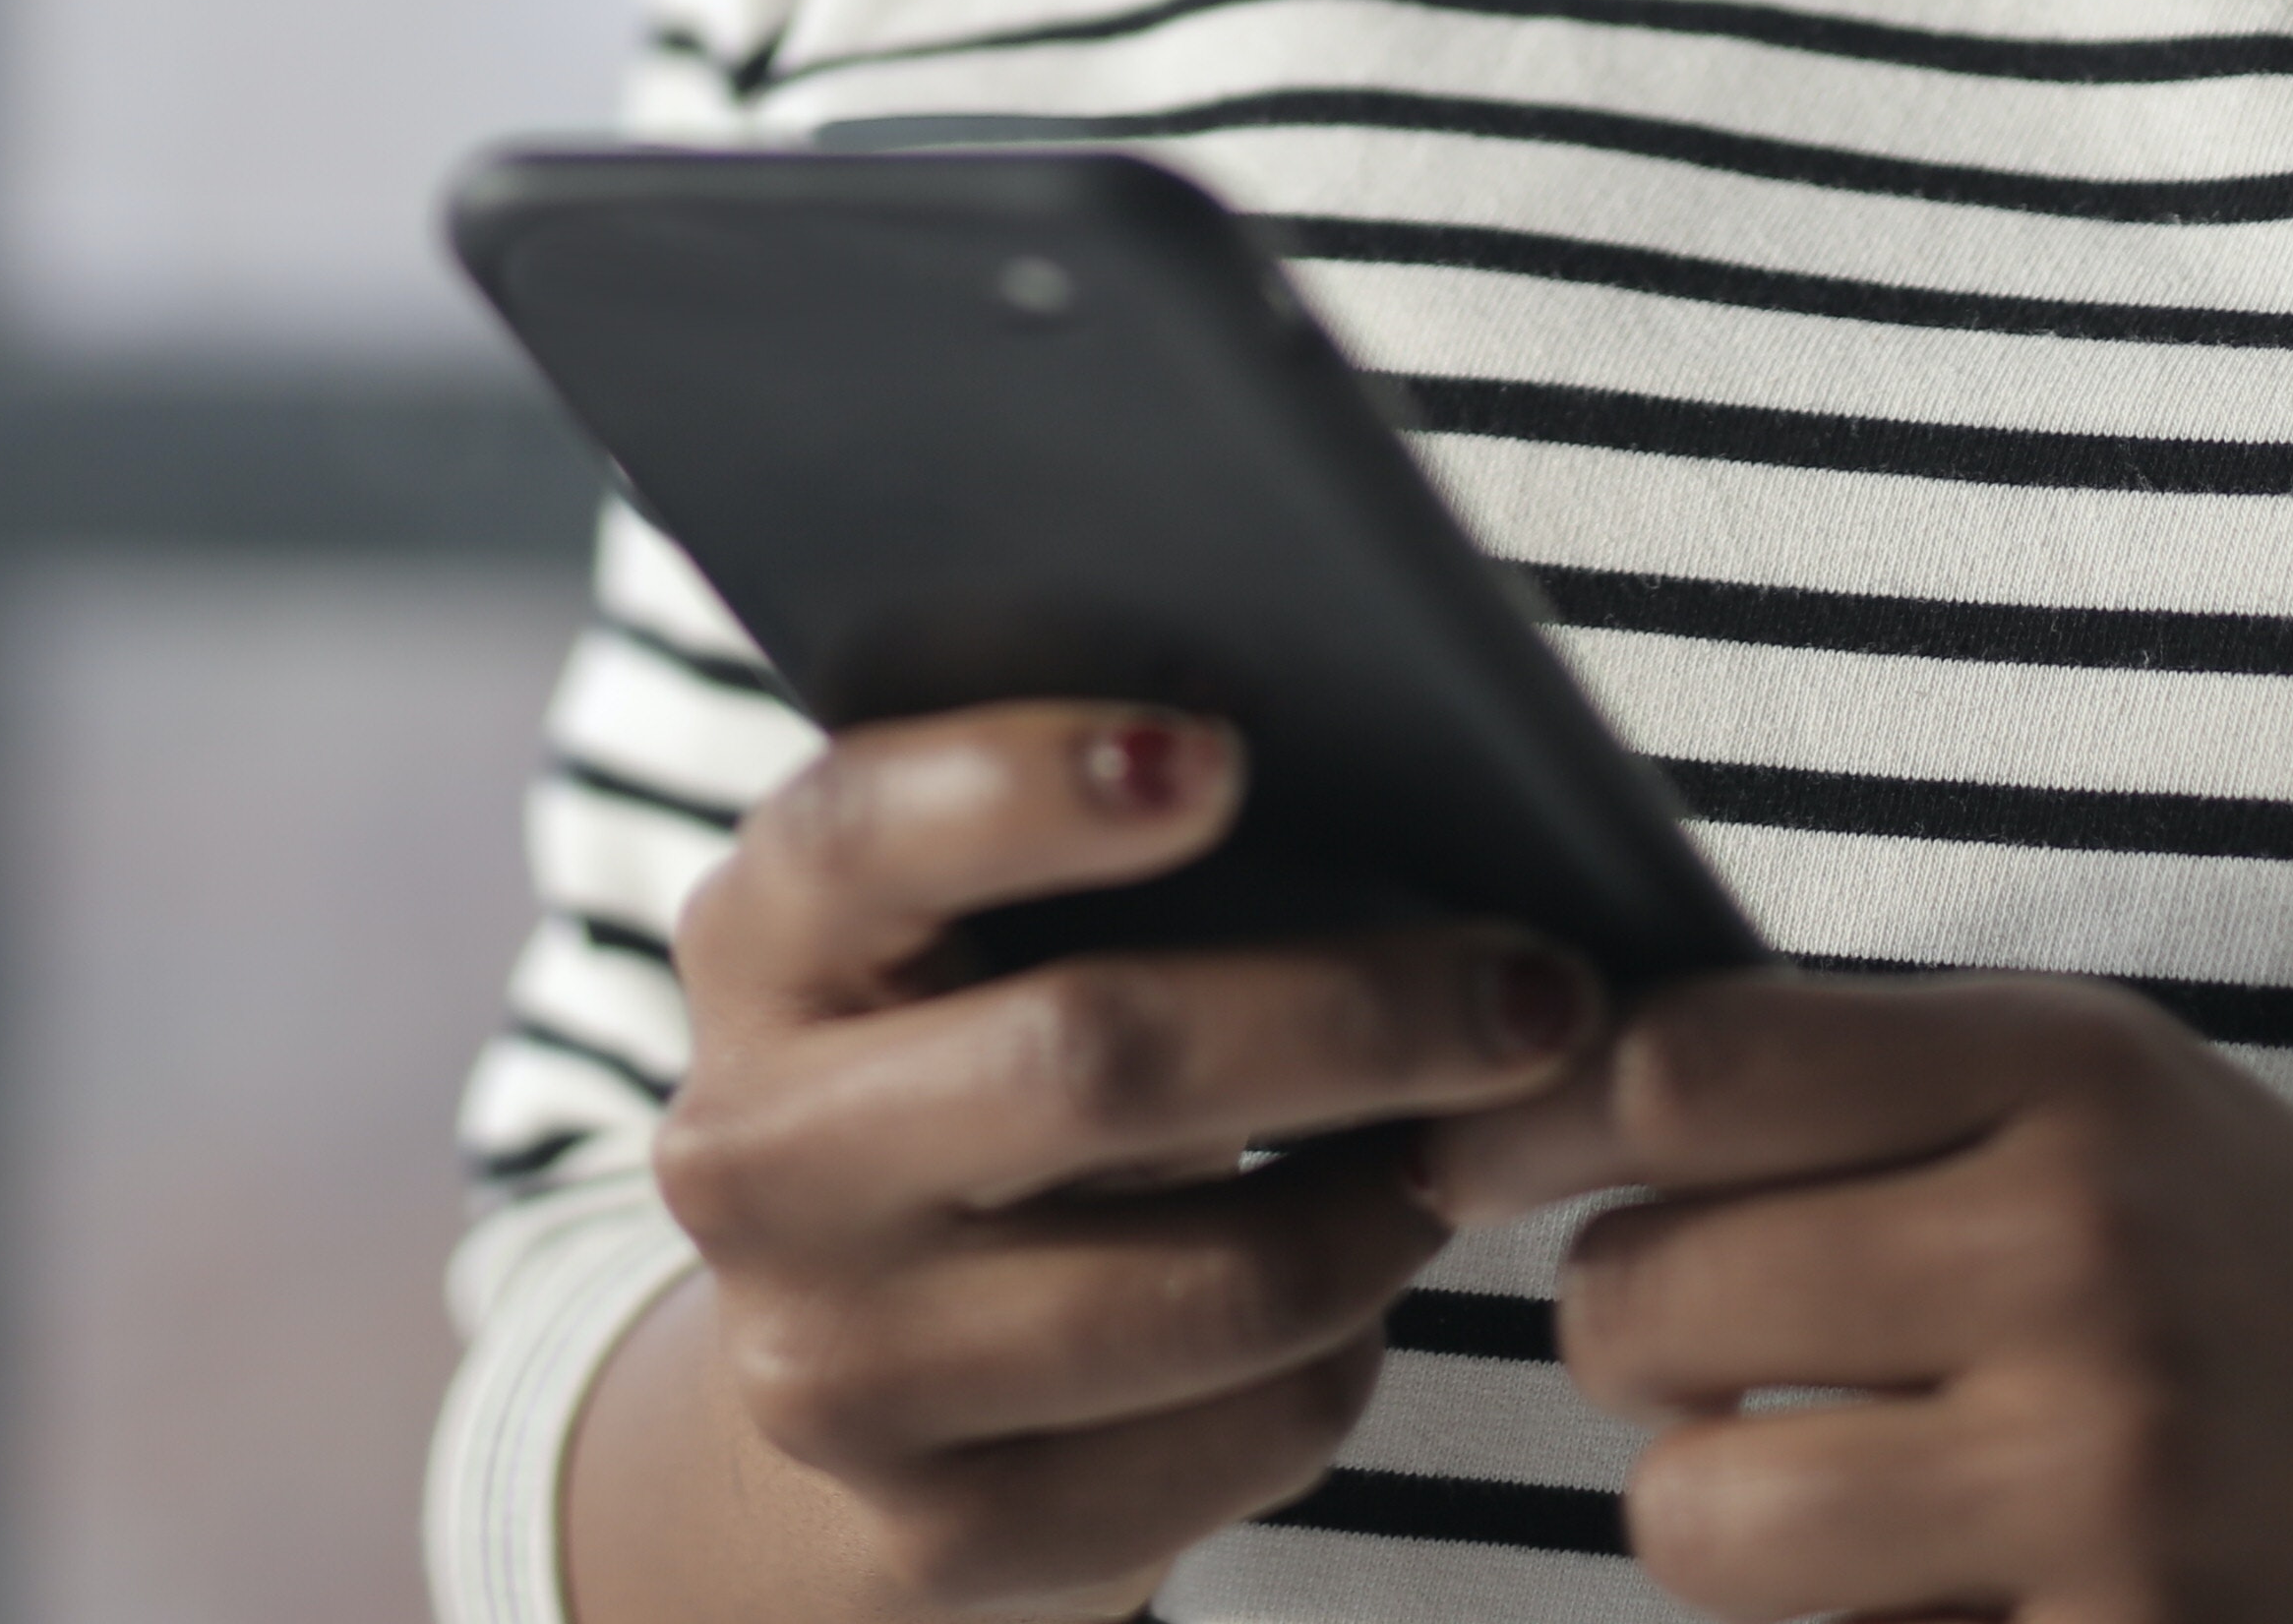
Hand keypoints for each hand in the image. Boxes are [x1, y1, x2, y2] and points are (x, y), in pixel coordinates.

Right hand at [576, 704, 1607, 1623]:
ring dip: (1388, 1207)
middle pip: (1092, 1058)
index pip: (857, 831)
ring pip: (1212, 1283)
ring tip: (1461, 1147)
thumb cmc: (998, 1063)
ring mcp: (829, 1371)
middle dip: (1360, 1014)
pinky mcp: (943, 1536)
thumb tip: (1403, 777)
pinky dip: (1351, 1355)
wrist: (872, 1362)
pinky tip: (1357, 1283)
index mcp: (756, 944)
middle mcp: (751, 1159)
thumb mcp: (990, 933)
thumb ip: (1113, 835)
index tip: (1224, 755)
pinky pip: (1244, 1434)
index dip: (1031, 784)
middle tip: (1540, 989)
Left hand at [1419, 967, 2292, 1623]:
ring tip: (1814, 1492)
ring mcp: (2104, 1496)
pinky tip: (1944, 1593)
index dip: (1537, 1124)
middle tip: (1702, 1356)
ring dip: (1708, 1521)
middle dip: (1631, 1344)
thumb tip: (1545, 1086)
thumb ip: (1870, 1082)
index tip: (1486, 1164)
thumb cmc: (2274, 1302)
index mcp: (2079, 1080)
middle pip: (1642, 1301)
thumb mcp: (2119, 1111)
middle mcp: (2086, 1267)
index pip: (1683, 1068)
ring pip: (1691, 1522)